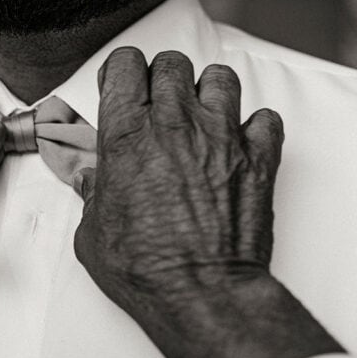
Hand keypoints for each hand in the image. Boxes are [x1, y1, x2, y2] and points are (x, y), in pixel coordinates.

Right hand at [74, 48, 340, 357]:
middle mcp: (175, 124)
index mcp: (126, 135)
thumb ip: (92, 194)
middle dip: (161, 78)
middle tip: (156, 104)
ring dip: (207, 92)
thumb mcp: (92, 231)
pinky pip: (265, 119)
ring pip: (220, 78)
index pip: (125, 65)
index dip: (120, 73)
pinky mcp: (258, 158)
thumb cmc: (142, 269)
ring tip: (200, 118)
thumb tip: (91, 182)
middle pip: (171, 63)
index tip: (119, 89)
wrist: (201, 294)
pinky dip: (254, 127)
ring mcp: (222, 136)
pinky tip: (239, 146)